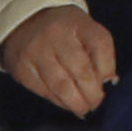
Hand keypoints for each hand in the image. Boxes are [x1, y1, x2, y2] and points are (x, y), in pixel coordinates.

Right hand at [1, 7, 117, 115]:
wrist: (22, 21)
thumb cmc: (64, 30)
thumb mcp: (83, 29)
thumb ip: (98, 52)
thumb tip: (108, 82)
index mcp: (77, 22)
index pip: (100, 44)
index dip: (107, 67)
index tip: (108, 81)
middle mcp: (56, 34)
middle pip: (81, 70)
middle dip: (92, 94)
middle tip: (96, 103)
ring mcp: (36, 52)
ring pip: (61, 85)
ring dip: (76, 102)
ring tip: (83, 108)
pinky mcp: (22, 68)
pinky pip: (45, 91)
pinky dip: (58, 101)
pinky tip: (66, 103)